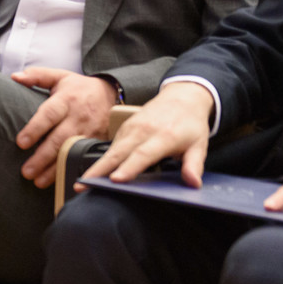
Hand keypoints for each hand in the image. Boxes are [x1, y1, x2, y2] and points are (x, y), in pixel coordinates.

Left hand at [9, 68, 118, 187]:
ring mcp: (91, 131)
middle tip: (26, 171)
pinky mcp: (99, 142)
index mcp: (67, 99)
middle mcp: (80, 116)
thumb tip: (15, 76)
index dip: (35, 129)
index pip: (49, 115)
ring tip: (38, 181)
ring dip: (55, 169)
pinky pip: (85, 158)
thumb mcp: (59, 76)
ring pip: (72, 153)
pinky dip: (73, 170)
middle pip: (60, 139)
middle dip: (42, 157)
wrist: (111, 92)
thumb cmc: (78, 87)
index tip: (20, 143)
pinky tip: (61, 182)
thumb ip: (37, 76)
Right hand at [81, 81, 215, 188]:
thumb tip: (194, 184)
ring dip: (96, 167)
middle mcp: (143, 131)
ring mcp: (130, 128)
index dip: (129, 168)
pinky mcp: (124, 129)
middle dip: (99, 170)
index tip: (116, 180)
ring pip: (110, 151)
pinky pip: (111, 147)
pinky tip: (95, 174)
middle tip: (83, 185)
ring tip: (83, 183)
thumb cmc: (190, 124)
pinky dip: (102, 161)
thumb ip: (194, 165)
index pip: (143, 154)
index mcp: (164, 137)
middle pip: (117, 153)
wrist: (182, 97)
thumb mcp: (199, 145)